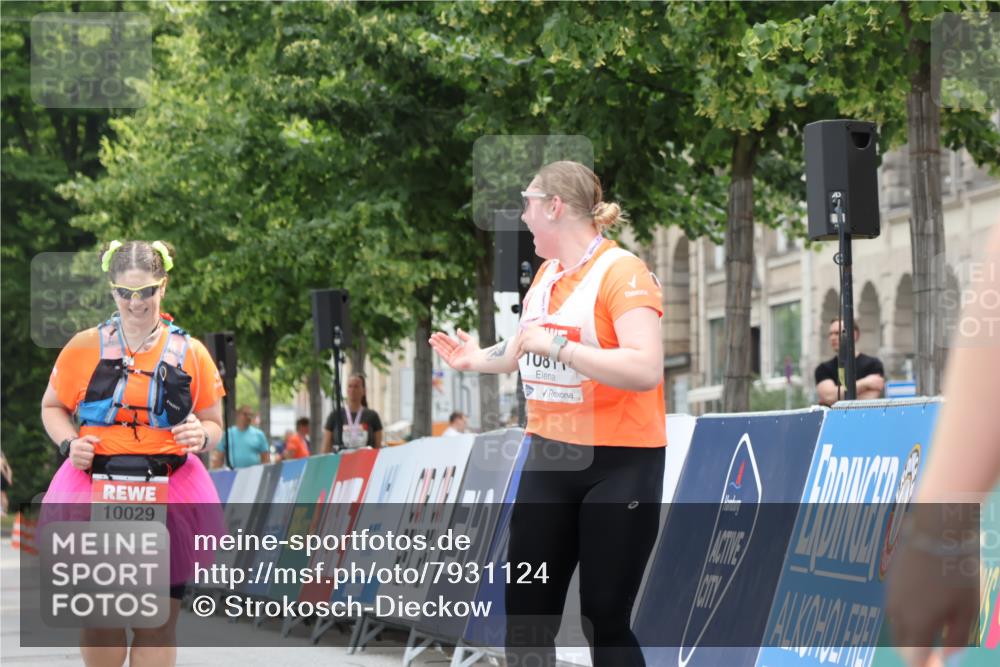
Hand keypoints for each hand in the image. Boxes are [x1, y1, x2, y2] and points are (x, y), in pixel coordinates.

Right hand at [69, 435, 98, 470]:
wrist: (71, 449)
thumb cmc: (82, 443)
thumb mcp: (86, 438)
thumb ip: (93, 438)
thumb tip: (99, 441)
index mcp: (77, 445)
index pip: (91, 448)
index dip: (92, 447)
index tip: (89, 447)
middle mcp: (74, 453)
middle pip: (91, 456)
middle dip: (91, 454)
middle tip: (88, 452)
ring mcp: (73, 460)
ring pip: (88, 462)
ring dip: (90, 460)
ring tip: (86, 456)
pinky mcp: (75, 466)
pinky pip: (85, 467)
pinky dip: (87, 464)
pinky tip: (84, 460)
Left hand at [172, 414, 208, 453]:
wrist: (202, 436)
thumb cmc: (193, 427)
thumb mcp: (193, 420)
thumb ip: (190, 417)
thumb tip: (187, 418)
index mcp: (197, 424)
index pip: (187, 426)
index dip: (179, 428)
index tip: (172, 431)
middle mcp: (199, 432)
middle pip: (188, 434)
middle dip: (179, 436)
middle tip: (174, 437)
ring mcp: (200, 439)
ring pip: (191, 441)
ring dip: (182, 442)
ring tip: (177, 442)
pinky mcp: (199, 446)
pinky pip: (194, 449)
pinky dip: (187, 450)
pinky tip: (182, 449)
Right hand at [429, 329, 478, 370]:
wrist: (477, 359)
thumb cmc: (475, 350)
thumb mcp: (469, 340)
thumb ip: (463, 335)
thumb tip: (458, 329)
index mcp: (460, 350)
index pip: (450, 342)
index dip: (443, 337)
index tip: (437, 333)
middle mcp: (456, 355)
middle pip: (445, 346)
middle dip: (438, 341)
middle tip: (431, 336)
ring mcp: (453, 360)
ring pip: (443, 351)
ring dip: (436, 345)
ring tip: (430, 340)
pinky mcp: (452, 364)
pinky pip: (444, 357)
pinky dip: (439, 352)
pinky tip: (435, 347)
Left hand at [513, 326, 554, 359]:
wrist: (553, 346)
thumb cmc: (552, 343)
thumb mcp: (543, 336)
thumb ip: (536, 337)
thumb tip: (532, 342)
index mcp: (534, 327)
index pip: (525, 333)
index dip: (522, 339)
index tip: (520, 343)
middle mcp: (529, 330)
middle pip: (521, 338)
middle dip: (519, 345)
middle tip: (517, 350)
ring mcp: (527, 337)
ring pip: (520, 344)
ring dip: (518, 350)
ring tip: (517, 355)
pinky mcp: (526, 344)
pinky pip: (521, 350)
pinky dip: (519, 354)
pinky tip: (518, 357)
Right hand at [885, 510, 979, 665]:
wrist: (937, 533)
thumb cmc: (957, 571)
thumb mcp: (966, 609)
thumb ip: (957, 638)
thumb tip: (947, 658)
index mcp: (918, 623)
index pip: (915, 659)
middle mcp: (899, 613)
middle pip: (903, 647)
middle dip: (917, 655)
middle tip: (935, 656)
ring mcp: (891, 597)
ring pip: (897, 629)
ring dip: (911, 637)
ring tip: (931, 634)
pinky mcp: (891, 585)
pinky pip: (895, 612)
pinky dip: (906, 621)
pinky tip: (923, 612)